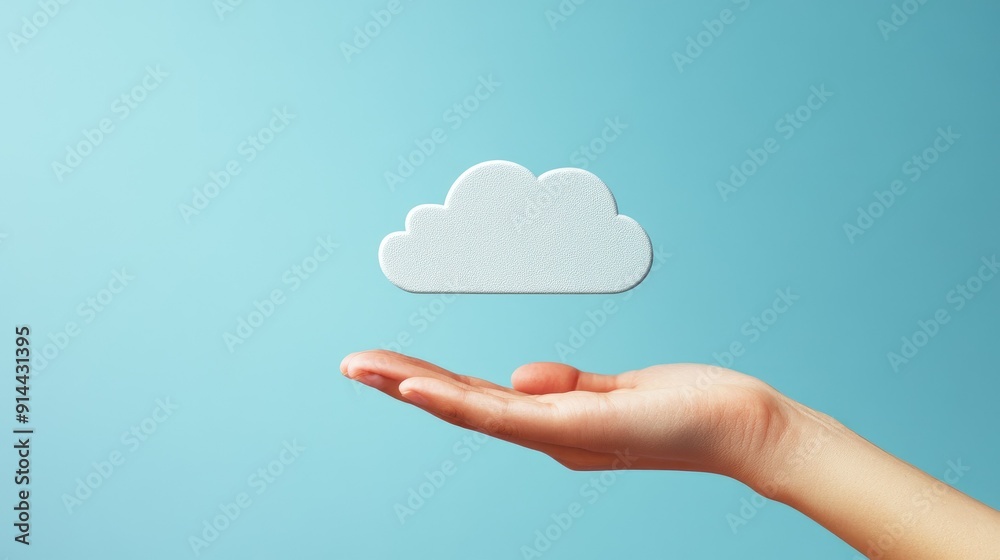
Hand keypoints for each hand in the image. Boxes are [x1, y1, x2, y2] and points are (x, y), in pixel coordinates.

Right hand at [340, 350, 789, 482]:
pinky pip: (507, 417)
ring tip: (366, 369)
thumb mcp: (619, 389)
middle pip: (463, 407)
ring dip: (413, 389)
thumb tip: (517, 376)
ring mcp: (560, 434)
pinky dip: (458, 404)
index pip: (479, 400)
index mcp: (555, 421)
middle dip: (403, 384)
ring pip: (471, 412)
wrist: (747, 430)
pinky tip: (421, 388)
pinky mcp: (581, 428)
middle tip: (350, 364)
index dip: (430, 384)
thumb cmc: (689, 407)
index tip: (390, 365)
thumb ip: (569, 384)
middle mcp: (549, 434)